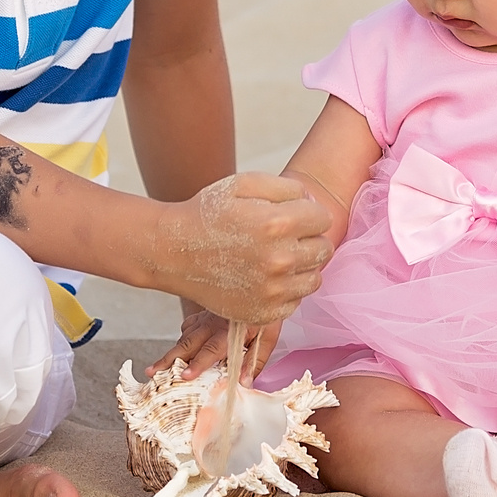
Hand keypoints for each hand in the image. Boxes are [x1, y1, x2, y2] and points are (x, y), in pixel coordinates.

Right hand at [145, 306, 281, 381]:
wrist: (259, 283)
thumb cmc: (264, 312)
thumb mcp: (268, 336)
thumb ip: (255, 361)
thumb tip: (245, 383)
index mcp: (229, 329)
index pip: (211, 349)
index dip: (198, 363)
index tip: (185, 376)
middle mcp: (212, 323)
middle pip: (188, 343)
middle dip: (169, 360)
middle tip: (154, 373)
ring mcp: (204, 317)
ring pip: (183, 336)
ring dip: (169, 353)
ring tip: (155, 368)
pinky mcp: (202, 314)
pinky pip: (187, 328)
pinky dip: (181, 339)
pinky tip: (177, 350)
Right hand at [160, 171, 333, 324]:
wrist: (173, 252)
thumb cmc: (208, 213)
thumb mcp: (244, 183)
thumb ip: (287, 187)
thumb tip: (313, 203)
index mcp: (278, 223)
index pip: (323, 219)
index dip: (307, 214)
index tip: (288, 216)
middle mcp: (279, 260)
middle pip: (323, 249)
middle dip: (307, 239)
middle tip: (281, 237)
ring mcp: (272, 291)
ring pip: (314, 278)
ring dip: (300, 267)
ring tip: (273, 257)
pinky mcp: (263, 312)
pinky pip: (295, 301)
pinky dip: (285, 290)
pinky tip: (263, 277)